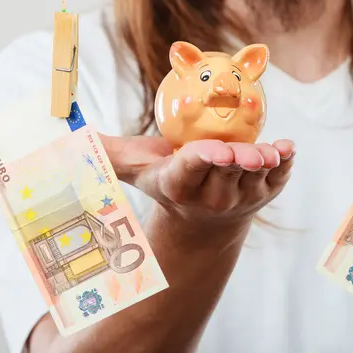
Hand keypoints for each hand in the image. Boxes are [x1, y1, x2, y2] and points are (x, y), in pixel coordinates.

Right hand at [101, 135, 294, 228]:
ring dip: (266, 165)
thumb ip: (107, 152)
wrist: (207, 215)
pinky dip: (286, 163)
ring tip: (272, 151)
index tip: (215, 153)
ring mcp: (243, 196)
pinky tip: (288, 148)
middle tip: (249, 154)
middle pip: (226, 175)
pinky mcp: (267, 190)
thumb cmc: (170, 182)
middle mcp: (213, 196)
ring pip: (256, 177)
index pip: (191, 170)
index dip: (203, 160)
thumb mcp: (138, 168)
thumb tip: (64, 137)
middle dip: (237, 163)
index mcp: (181, 185)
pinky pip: (279, 176)